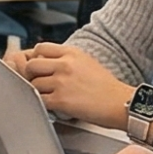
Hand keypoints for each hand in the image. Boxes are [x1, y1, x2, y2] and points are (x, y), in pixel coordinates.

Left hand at [10, 41, 134, 128]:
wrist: (121, 103)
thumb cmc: (107, 87)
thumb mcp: (86, 62)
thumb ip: (65, 60)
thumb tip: (45, 63)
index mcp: (71, 53)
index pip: (40, 48)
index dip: (35, 58)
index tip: (39, 67)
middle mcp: (65, 65)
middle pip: (31, 65)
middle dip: (31, 75)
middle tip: (38, 83)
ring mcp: (62, 82)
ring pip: (33, 84)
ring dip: (37, 91)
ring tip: (49, 96)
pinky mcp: (61, 100)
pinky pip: (39, 100)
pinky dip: (42, 104)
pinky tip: (51, 105)